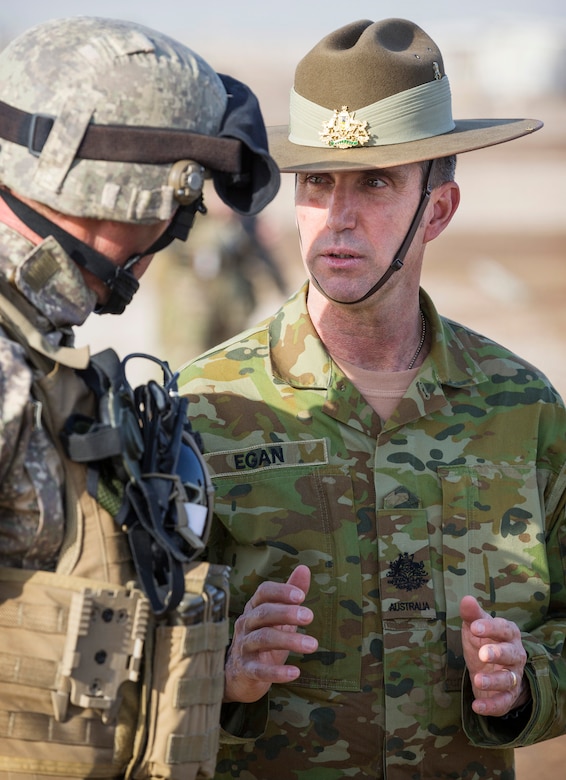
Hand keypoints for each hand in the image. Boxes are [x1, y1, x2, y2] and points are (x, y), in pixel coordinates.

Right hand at [224, 564, 317, 703]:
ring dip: (289, 640)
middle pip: (264, 613)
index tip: (301, 596)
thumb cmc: (263, 638)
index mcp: (254, 608)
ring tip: (313, 645)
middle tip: (309, 616)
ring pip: (263, 638)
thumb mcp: (279, 616)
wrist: (240, 675)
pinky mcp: (246, 670)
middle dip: (286, 612)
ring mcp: (244, 646)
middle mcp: (246, 623)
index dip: (281, 591)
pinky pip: (259, 670)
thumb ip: (290, 594)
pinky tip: (295, 673)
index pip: (263, 592)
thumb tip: (304, 568)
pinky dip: (277, 672)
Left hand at [460, 595, 527, 716]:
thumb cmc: (484, 641)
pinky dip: (491, 706)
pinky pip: (503, 702)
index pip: (503, 628)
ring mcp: (513, 676)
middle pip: (511, 654)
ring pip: (508, 679)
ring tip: (478, 680)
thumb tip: (466, 599)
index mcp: (509, 634)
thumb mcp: (476, 627)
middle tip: (482, 653)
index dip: (490, 628)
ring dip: (494, 680)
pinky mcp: (508, 695)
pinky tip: (477, 706)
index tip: (474, 627)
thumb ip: (472, 614)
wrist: (491, 668)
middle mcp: (515, 655)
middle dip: (497, 653)